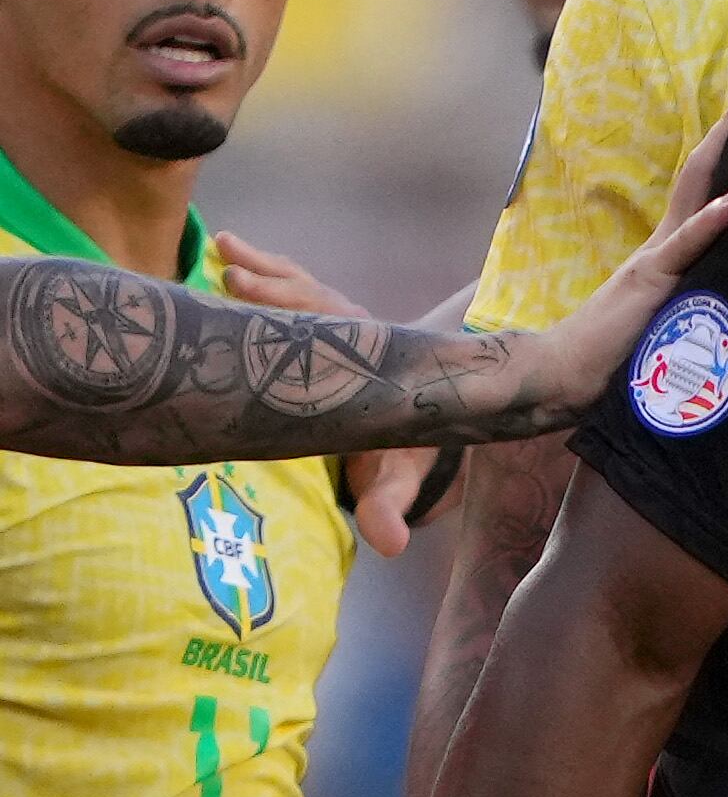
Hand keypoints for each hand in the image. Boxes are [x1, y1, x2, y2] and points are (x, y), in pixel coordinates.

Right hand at [211, 233, 441, 556]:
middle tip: (234, 276)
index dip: (298, 321)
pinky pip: (299, 290)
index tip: (254, 301)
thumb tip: (389, 544)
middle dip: (277, 292)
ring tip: (225, 251)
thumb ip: (387, 506)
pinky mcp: (328, 322)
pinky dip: (269, 271)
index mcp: (373, 370)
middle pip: (318, 306)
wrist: (432, 430)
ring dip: (268, 272)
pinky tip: (227, 253)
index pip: (335, 338)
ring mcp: (343, 326)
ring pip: (306, 290)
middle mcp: (360, 339)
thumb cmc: (403, 455)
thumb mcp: (394, 481)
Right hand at [501, 117, 727, 433]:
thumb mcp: (673, 314)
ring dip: (725, 159)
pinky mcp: (651, 282)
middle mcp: (666, 244)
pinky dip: (710, 222)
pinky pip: (684, 247)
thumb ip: (696, 293)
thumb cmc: (620, 353)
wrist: (564, 374)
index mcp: (673, 250)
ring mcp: (657, 259)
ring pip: (695, 197)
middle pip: (703, 177)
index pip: (707, 190)